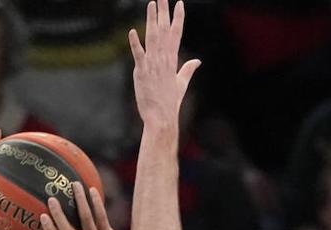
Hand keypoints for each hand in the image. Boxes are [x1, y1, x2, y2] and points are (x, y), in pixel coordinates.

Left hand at [128, 0, 199, 129]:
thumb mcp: (181, 84)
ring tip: (151, 4)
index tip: (179, 3)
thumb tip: (198, 61)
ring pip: (152, 37)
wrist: (162, 118)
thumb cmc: (170, 102)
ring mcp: (153, 64)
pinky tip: (132, 31)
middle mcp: (164, 59)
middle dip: (164, 12)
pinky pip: (138, 54)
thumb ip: (188, 70)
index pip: (176, 33)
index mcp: (173, 59)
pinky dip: (135, 43)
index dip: (178, 17)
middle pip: (164, 30)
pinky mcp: (141, 72)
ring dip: (151, 20)